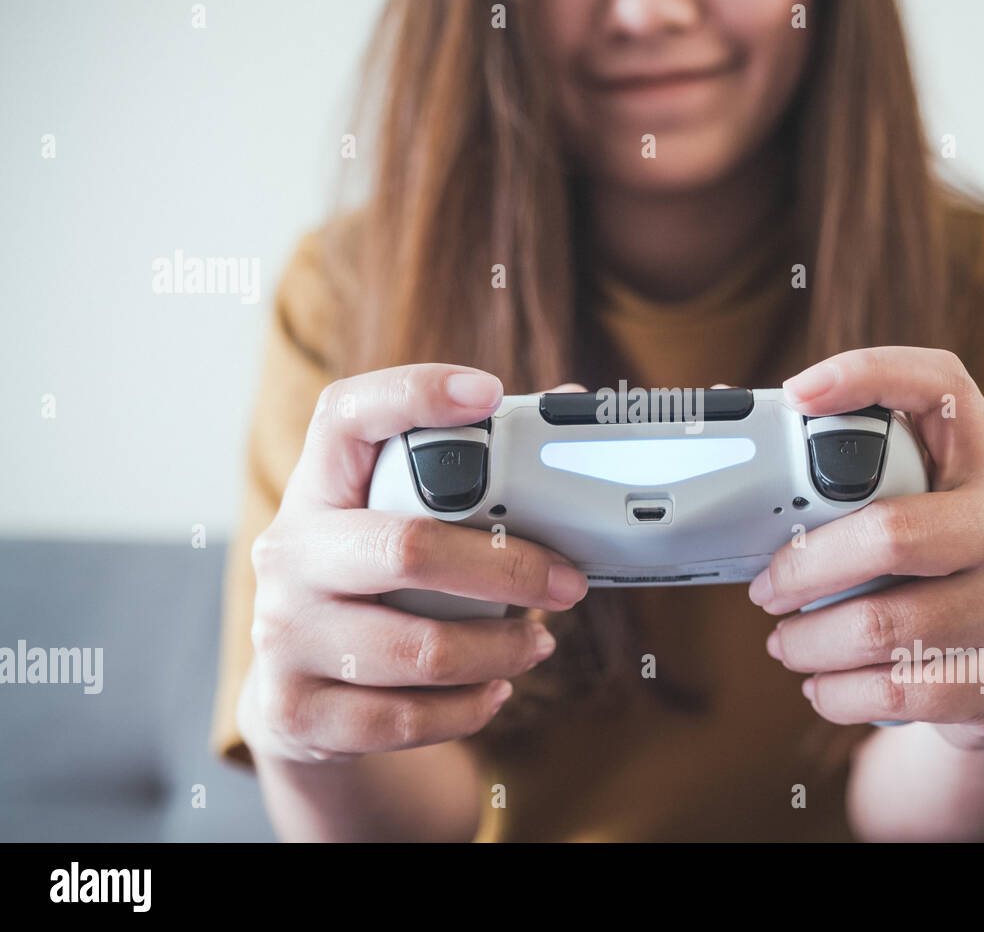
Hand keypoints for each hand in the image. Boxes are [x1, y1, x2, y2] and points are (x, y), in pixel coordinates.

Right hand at [237, 365, 588, 763]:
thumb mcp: (402, 523)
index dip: (413, 393)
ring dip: (501, 649)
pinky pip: (404, 718)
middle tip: (568, 581)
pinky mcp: (298, 710)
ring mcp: (284, 635)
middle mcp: (290, 553)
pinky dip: (468, 708)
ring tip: (538, 643)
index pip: (347, 414)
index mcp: (320, 487)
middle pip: (408, 547)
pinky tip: (494, 691)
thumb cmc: (377, 589)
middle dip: (509, 566)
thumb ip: (477, 471)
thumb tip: (573, 403)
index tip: (486, 391)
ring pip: (419, 647)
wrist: (300, 699)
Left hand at [751, 347, 983, 749]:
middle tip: (764, 589)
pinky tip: (822, 683)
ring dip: (809, 641)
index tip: (796, 393)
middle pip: (889, 533)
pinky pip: (896, 691)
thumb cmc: (939, 577)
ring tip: (786, 642)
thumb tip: (730, 435)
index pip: (941, 386)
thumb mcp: (921, 513)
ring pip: (882, 626)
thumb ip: (853, 482)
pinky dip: (837, 692)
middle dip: (803, 568)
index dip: (869, 373)